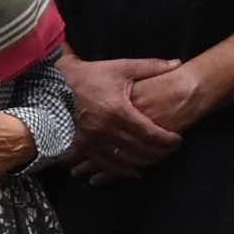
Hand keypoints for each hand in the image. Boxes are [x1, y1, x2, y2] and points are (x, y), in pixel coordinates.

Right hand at [62, 55, 185, 182]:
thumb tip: (177, 63)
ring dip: (144, 163)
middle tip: (171, 151)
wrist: (55, 84)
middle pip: (140, 149)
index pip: (150, 133)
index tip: (178, 140)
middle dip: (160, 152)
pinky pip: (104, 164)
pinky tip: (133, 171)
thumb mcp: (120, 67)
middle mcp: (105, 129)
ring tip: (156, 159)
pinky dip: (121, 171)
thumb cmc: (90, 76)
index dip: (168, 140)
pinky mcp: (82, 145)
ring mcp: (92, 140)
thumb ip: (150, 67)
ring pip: (125, 160)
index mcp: (118, 110)